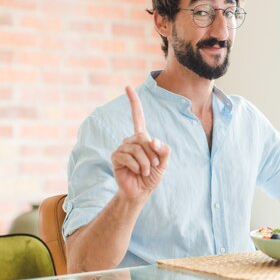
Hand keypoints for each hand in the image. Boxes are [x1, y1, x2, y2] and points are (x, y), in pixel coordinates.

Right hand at [111, 86, 170, 200]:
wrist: (140, 192)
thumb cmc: (152, 176)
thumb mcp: (164, 162)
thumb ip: (164, 150)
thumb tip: (152, 140)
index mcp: (142, 138)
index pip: (138, 117)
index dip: (133, 102)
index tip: (127, 87)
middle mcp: (130, 140)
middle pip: (144, 138)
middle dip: (152, 154)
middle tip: (154, 166)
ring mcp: (122, 148)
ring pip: (137, 149)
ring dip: (146, 163)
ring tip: (145, 171)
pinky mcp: (116, 157)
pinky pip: (129, 157)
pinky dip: (138, 166)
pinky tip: (137, 172)